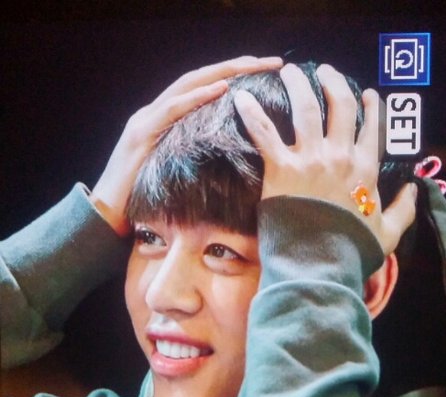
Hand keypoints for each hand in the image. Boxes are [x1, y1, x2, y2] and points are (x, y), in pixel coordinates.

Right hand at [91, 55, 282, 235]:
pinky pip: (172, 109)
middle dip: (236, 67)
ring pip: (187, 85)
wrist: (106, 216)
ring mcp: (145, 120)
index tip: (264, 73)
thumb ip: (196, 163)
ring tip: (251, 65)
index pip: (202, 90)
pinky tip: (221, 89)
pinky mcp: (140, 134)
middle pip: (199, 79)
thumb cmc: (144, 204)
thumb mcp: (178, 177)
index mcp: (165, 122)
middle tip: (268, 61)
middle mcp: (154, 113)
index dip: (233, 78)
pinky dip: (197, 97)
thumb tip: (230, 167)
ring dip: (222, 73)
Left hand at [234, 63, 415, 254]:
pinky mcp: (281, 169)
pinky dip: (251, 112)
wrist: (319, 267)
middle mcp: (340, 156)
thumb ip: (402, 209)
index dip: (370, 106)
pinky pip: (265, 132)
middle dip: (333, 82)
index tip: (367, 93)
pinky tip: (242, 97)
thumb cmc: (350, 253)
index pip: (371, 127)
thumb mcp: (387, 234)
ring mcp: (310, 160)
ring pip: (305, 107)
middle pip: (340, 105)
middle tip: (322, 71)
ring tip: (288, 72)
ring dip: (297, 84)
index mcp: (365, 170)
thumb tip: (412, 189)